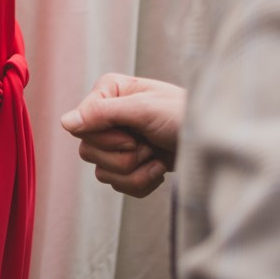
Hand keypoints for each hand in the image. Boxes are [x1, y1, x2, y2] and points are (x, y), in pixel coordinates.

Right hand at [60, 73, 186, 197]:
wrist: (214, 144)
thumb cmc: (186, 116)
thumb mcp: (144, 109)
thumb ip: (102, 113)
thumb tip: (65, 122)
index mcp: (108, 93)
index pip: (81, 126)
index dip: (107, 139)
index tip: (135, 136)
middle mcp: (109, 116)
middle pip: (88, 152)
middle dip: (123, 158)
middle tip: (148, 146)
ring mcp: (119, 142)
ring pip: (103, 173)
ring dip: (134, 172)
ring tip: (157, 159)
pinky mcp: (130, 164)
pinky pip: (117, 185)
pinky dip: (141, 183)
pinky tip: (158, 170)